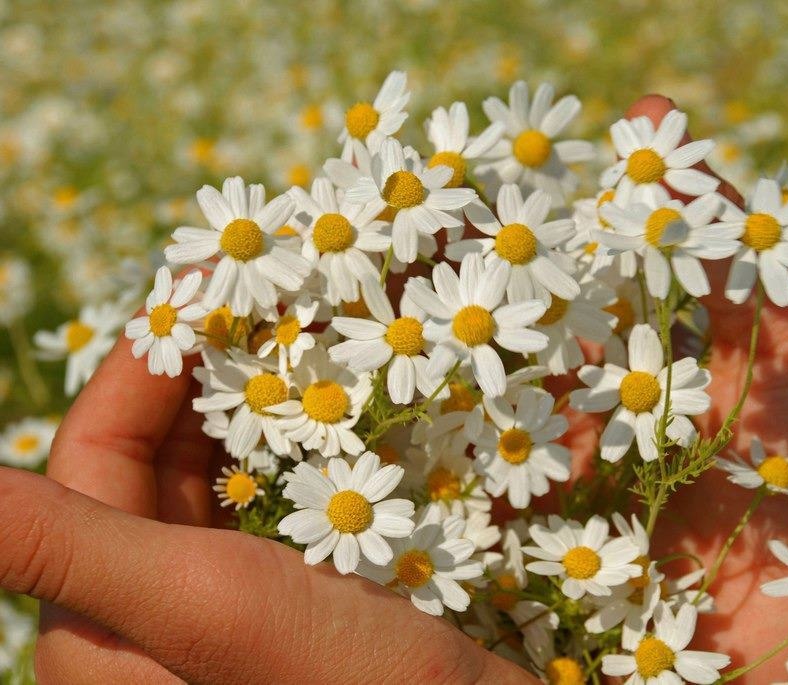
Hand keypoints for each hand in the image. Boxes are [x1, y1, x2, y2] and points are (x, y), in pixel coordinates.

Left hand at [0, 339, 530, 683]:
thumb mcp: (200, 608)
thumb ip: (65, 544)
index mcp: (106, 619)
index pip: (98, 455)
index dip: (144, 367)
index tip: (204, 292)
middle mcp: (163, 609)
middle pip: (170, 456)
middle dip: (217, 374)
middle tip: (273, 299)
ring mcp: (241, 604)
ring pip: (238, 471)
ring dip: (273, 401)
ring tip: (319, 335)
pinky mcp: (308, 599)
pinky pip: (298, 497)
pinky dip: (321, 445)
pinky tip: (359, 404)